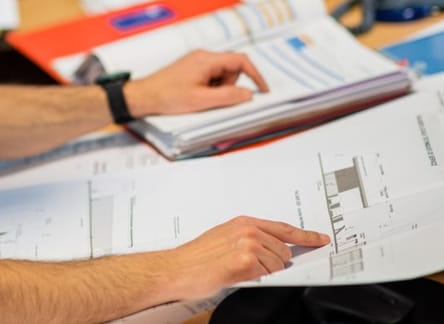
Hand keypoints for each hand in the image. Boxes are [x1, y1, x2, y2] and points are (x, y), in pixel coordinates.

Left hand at [126, 50, 268, 117]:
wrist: (145, 95)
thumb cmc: (169, 96)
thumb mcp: (201, 100)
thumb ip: (227, 97)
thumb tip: (248, 94)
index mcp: (207, 59)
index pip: (240, 61)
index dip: (256, 75)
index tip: (263, 90)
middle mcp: (203, 56)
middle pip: (231, 69)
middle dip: (230, 86)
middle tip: (212, 99)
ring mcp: (197, 61)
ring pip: (222, 75)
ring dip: (219, 89)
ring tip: (200, 98)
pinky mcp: (192, 68)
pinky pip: (211, 77)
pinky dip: (210, 88)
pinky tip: (196, 96)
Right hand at [166, 216, 329, 300]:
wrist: (178, 268)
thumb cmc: (197, 256)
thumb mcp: (224, 238)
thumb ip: (248, 238)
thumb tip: (268, 249)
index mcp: (244, 222)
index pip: (283, 228)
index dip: (306, 236)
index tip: (321, 239)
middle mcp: (248, 230)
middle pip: (284, 249)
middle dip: (276, 261)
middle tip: (253, 266)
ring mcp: (248, 244)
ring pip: (278, 263)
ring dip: (266, 270)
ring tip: (240, 270)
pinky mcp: (246, 261)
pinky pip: (268, 273)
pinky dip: (259, 277)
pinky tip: (239, 274)